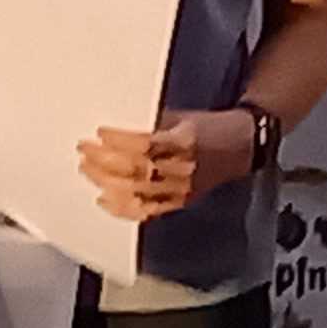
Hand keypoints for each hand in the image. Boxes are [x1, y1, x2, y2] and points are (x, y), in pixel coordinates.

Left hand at [79, 109, 254, 222]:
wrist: (241, 147)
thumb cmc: (209, 128)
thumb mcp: (181, 116)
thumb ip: (151, 124)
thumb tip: (115, 130)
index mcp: (186, 142)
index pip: (146, 145)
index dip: (120, 141)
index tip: (100, 133)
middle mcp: (185, 169)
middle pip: (138, 170)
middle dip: (106, 161)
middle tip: (84, 151)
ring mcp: (182, 189)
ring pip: (138, 191)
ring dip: (107, 181)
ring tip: (88, 170)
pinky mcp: (180, 202)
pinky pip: (147, 210)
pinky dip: (122, 207)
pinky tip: (104, 199)